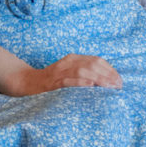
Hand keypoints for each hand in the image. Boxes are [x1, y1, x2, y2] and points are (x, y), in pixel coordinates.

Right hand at [8, 54, 122, 94]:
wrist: (26, 82)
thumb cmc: (51, 81)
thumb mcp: (68, 73)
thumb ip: (84, 74)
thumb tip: (107, 83)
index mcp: (72, 59)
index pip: (96, 60)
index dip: (110, 70)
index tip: (119, 81)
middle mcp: (67, 63)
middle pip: (92, 64)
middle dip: (108, 75)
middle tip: (118, 86)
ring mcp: (59, 72)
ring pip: (83, 71)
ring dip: (99, 79)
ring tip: (110, 87)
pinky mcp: (53, 82)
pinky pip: (68, 81)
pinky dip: (80, 82)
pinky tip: (91, 86)